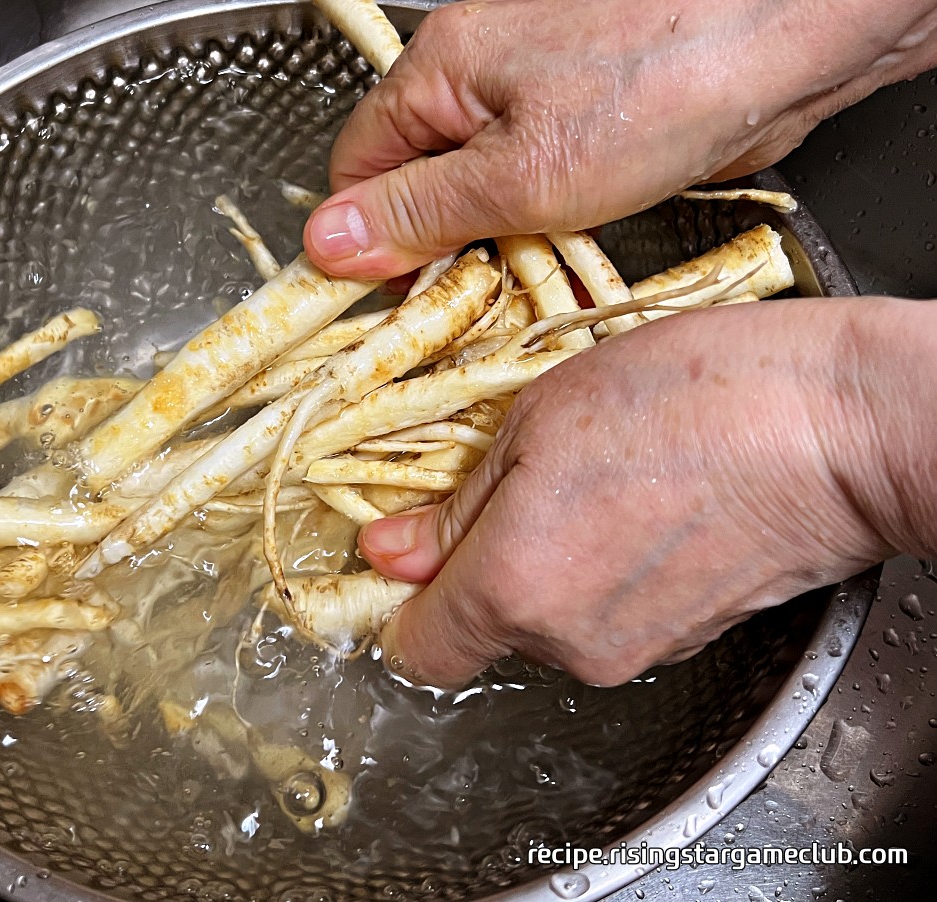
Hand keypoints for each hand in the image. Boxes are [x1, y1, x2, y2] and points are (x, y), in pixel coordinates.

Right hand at [304, 0, 936, 278]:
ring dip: (494, 245)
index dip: (366, 240)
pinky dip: (541, 229)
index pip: (356, 168)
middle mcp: (477, 75)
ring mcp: (533, 96)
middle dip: (435, 247)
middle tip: (469, 299)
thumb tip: (328, 243)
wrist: (791, 41)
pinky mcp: (585, 123)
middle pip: (415, 181)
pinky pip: (533, 189)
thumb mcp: (519, 175)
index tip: (393, 298)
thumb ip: (418, 212)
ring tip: (528, 272)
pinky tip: (567, 249)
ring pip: (477, 192)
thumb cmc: (664, 83)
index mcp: (439, 70)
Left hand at [358, 298, 933, 687]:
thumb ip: (458, 503)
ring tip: (595, 478)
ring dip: (550, 557)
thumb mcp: (541, 416)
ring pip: (549, 616)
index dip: (404, 599)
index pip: (418, 649)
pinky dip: (605, 566)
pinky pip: (608, 613)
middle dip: (484, 558)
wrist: (842, 428)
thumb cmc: (699, 399)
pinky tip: (639, 501)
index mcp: (513, 586)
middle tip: (520, 476)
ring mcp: (633, 648)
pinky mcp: (684, 639)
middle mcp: (568, 641)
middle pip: (486, 624)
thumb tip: (394, 551)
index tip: (407, 551)